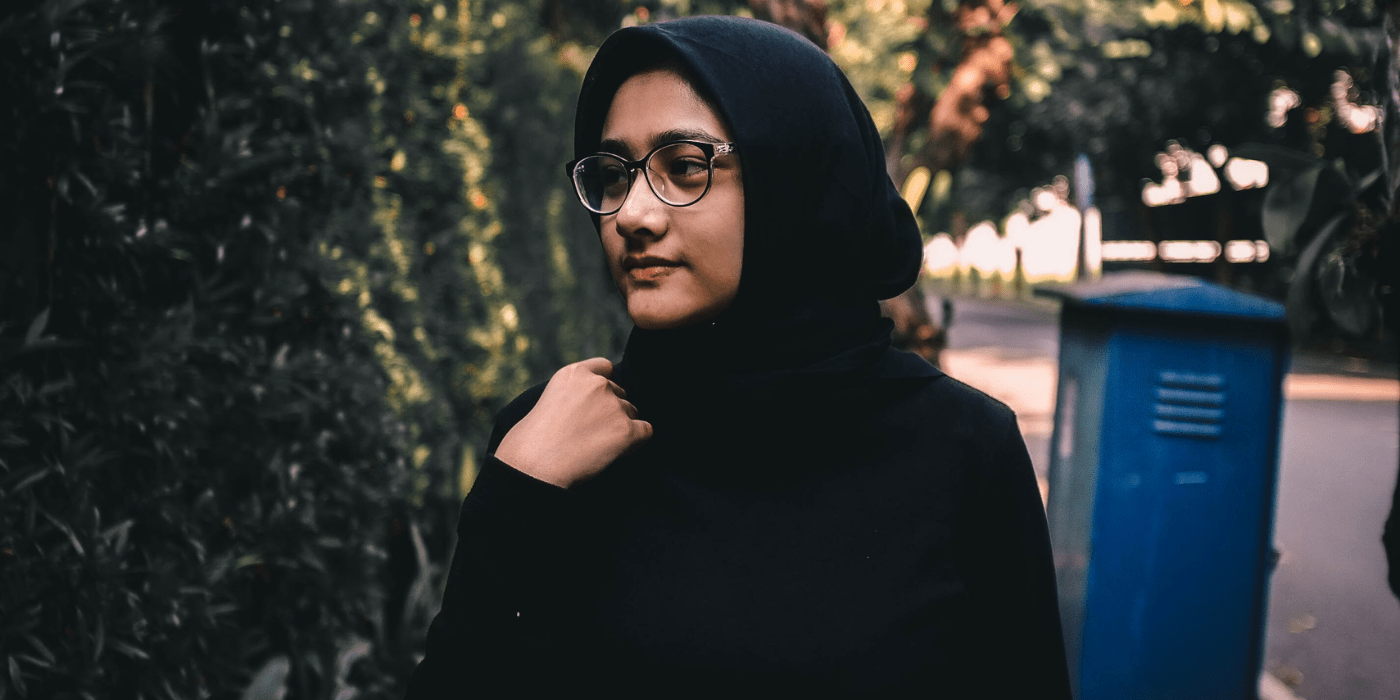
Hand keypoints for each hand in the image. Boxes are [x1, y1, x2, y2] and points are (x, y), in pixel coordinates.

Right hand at [494, 358, 652, 487]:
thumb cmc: (533, 440)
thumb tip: (596, 406)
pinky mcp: (626, 430)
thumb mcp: (548, 399)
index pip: (605, 368)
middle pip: (620, 394)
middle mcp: (598, 384)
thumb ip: (575, 393)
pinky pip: (645, 431)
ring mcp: (614, 406)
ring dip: (620, 427)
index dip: (604, 387)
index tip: (595, 405)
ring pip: (631, 413)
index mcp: (575, 373)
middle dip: (611, 411)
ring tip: (595, 446)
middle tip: (590, 433)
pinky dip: (636, 442)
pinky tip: (616, 452)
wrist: (534, 464)